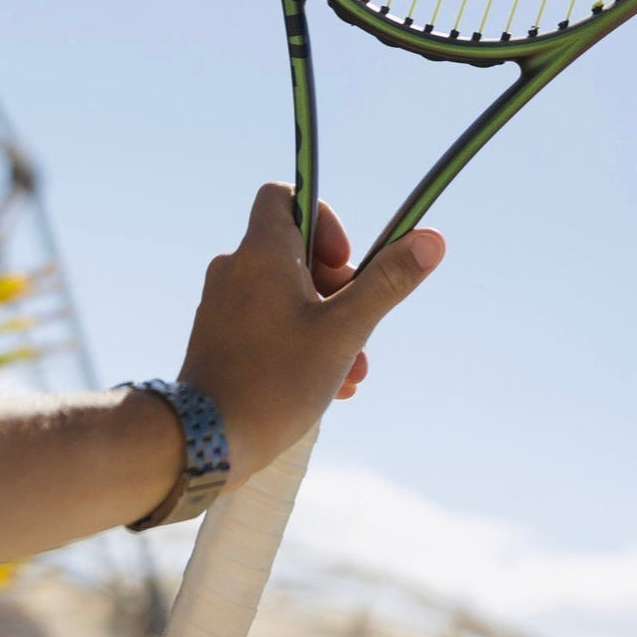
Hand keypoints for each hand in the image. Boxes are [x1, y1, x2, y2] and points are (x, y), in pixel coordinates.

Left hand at [178, 184, 443, 484]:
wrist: (203, 441)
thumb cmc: (276, 380)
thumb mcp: (345, 330)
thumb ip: (387, 282)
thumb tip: (432, 239)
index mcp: (262, 252)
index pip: (285, 195)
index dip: (323, 217)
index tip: (344, 260)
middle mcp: (236, 269)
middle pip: (297, 252)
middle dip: (339, 288)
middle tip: (359, 326)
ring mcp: (223, 306)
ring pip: (288, 295)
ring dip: (327, 323)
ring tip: (353, 370)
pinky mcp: (219, 339)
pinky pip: (269, 323)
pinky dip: (301, 340)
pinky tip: (329, 384)